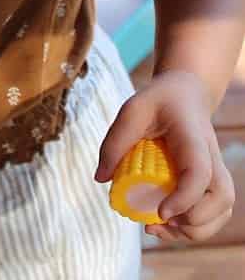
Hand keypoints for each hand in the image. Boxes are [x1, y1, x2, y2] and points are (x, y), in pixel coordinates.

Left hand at [96, 70, 234, 242]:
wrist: (184, 94)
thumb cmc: (158, 101)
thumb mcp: (131, 111)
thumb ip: (115, 141)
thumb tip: (100, 179)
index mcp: (193, 137)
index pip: (199, 173)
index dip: (185, 197)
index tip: (161, 212)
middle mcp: (212, 157)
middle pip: (220, 198)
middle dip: (193, 221)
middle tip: (157, 221)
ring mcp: (216, 171)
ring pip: (222, 210)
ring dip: (195, 229)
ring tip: (158, 228)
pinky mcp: (213, 182)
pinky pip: (215, 212)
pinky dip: (197, 226)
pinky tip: (167, 224)